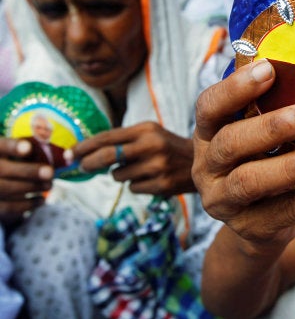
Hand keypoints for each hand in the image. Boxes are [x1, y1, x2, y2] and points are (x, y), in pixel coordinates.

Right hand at [0, 138, 52, 224]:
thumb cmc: (13, 164)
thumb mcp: (17, 153)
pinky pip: (8, 207)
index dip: (12, 146)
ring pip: (4, 189)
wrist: (2, 182)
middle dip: (28, 171)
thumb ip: (30, 151)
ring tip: (49, 185)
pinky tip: (41, 199)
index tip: (28, 148)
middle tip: (50, 172)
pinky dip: (28, 204)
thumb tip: (54, 154)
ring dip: (31, 187)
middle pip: (1, 169)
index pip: (0, 146)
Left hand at [70, 122, 195, 195]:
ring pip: (118, 175)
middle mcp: (152, 146)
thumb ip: (123, 140)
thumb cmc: (167, 147)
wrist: (200, 162)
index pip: (108, 137)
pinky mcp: (162, 185)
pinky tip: (150, 179)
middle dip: (89, 163)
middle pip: (108, 156)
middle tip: (80, 167)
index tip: (70, 153)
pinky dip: (136, 185)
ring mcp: (157, 167)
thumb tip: (87, 152)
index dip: (85, 146)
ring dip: (120, 175)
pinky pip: (132, 188)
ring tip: (138, 170)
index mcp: (146, 130)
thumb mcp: (149, 134)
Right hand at [192, 59, 294, 246]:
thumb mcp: (260, 137)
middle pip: (230, 143)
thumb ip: (274, 111)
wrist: (260, 224)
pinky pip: (283, 212)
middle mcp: (207, 167)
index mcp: (208, 134)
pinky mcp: (249, 228)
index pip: (209, 106)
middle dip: (273, 127)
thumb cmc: (264, 162)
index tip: (270, 69)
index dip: (235, 88)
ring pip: (251, 182)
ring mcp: (223, 201)